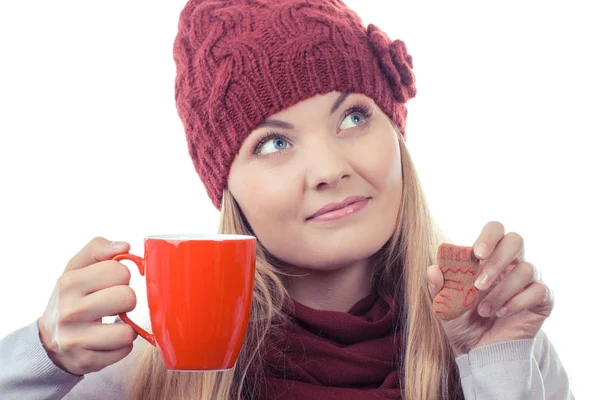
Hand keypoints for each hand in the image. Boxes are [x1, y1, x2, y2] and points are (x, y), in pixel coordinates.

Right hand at [37, 237, 137, 375]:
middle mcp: (70, 312)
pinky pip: (124, 351)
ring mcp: (76, 340)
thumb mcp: (76, 268)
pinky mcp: (85, 362)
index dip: (121, 275)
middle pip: (127, 298)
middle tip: (114, 303)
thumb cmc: (71, 297)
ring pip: (128, 331)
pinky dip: (121, 346)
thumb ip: (98, 249)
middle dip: (127, 300)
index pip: (120, 270)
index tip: (111, 283)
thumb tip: (125, 246)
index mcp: (69, 283)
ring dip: (127, 327)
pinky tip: (107, 340)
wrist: (49, 339)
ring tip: (113, 323)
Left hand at [428, 221, 553, 355]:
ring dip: (502, 291)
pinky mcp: (541, 300)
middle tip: (479, 284)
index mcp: (487, 257)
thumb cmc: (461, 321)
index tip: (476, 253)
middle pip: (516, 240)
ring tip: (483, 311)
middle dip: (497, 261)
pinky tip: (502, 314)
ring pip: (526, 269)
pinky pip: (539, 290)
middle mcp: (510, 264)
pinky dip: (518, 302)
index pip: (495, 230)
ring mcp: (528, 281)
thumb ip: (437, 287)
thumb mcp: (444, 305)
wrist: (478, 352)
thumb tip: (432, 269)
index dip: (488, 236)